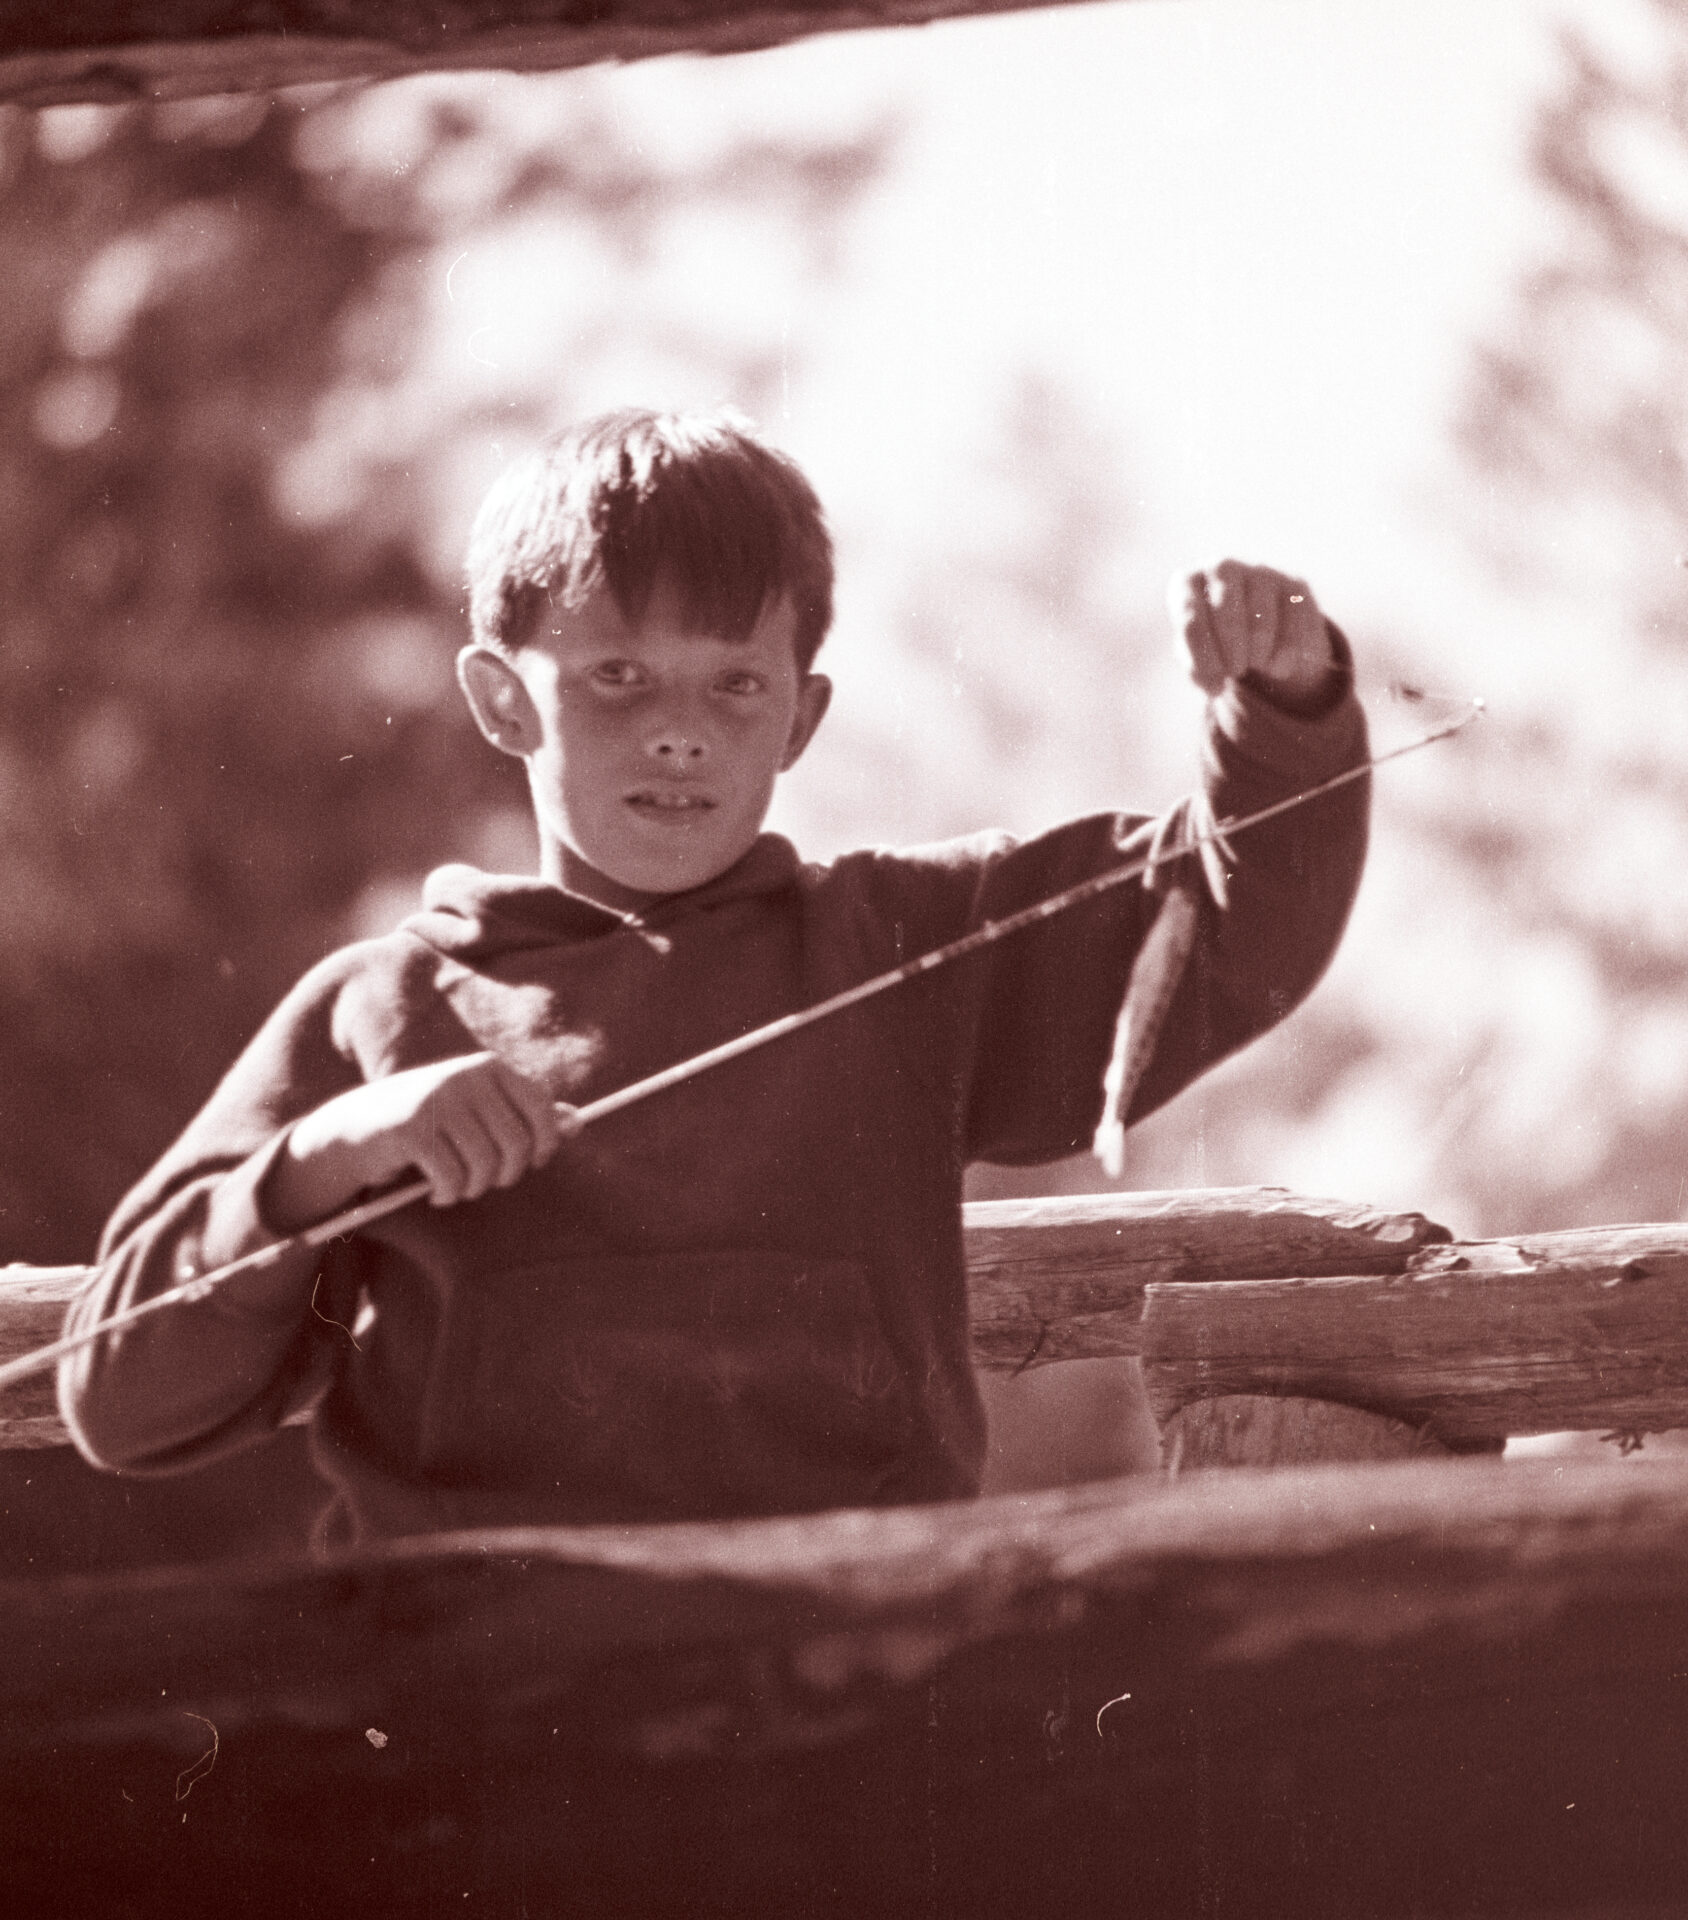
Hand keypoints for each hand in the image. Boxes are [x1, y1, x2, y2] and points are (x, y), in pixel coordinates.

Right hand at [266, 1052, 576, 1230]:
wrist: (356, 1127)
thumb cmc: (428, 1122)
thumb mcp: (478, 1110)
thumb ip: (525, 1114)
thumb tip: (579, 1123)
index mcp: (489, 1067)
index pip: (542, 1108)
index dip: (545, 1145)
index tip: (532, 1162)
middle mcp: (466, 1076)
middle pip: (517, 1144)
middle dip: (506, 1175)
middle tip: (486, 1181)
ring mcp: (438, 1100)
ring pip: (486, 1166)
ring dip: (475, 1189)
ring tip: (459, 1187)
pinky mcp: (412, 1129)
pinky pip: (453, 1179)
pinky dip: (449, 1195)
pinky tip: (437, 1192)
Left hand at [1169, 560, 1335, 711]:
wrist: (1256, 632)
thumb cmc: (1215, 644)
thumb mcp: (1200, 658)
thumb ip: (1199, 671)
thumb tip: (1213, 684)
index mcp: (1188, 583)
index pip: (1190, 620)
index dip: (1204, 659)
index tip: (1215, 686)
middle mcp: (1222, 568)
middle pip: (1225, 611)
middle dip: (1232, 650)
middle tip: (1237, 672)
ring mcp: (1259, 573)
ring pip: (1260, 617)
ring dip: (1258, 652)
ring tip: (1256, 666)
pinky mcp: (1294, 586)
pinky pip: (1293, 623)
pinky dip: (1286, 652)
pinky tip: (1277, 668)